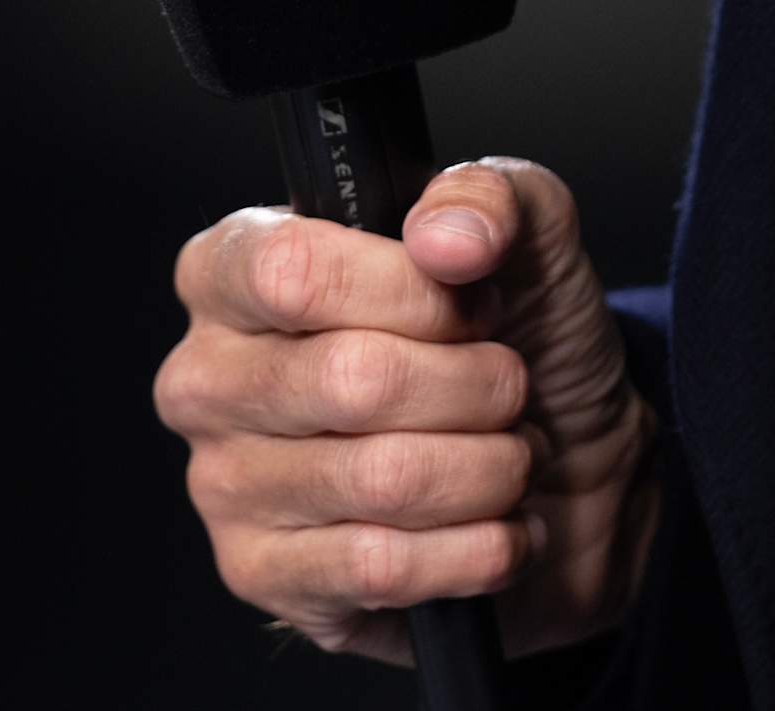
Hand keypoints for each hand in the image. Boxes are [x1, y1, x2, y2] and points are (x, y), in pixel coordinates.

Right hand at [153, 157, 660, 662]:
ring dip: (490, 469)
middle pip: (351, 379)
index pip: (293, 271)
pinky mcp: (263, 576)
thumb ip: (488, 198)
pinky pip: (382, 567)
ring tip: (507, 455)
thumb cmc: (518, 338)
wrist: (566, 469)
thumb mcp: (526, 234)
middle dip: (477, 386)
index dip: (412, 292)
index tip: (476, 299)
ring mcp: (223, 483)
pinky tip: (496, 527)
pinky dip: (478, 549)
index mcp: (235, 266)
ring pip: (382, 478)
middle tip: (507, 385)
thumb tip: (444, 238)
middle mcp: (207, 374)